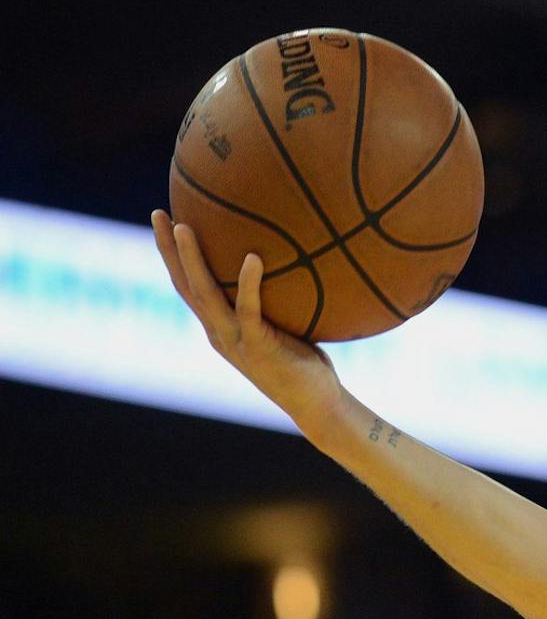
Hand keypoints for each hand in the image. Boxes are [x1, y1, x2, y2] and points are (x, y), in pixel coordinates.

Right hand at [152, 210, 346, 428]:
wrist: (317, 405)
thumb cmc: (306, 363)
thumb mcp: (284, 326)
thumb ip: (275, 300)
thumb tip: (290, 258)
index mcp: (220, 328)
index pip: (188, 287)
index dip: (172, 256)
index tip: (164, 222)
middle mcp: (219, 334)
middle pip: (185, 286)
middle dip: (168, 250)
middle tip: (158, 214)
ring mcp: (236, 342)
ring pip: (206, 295)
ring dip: (192, 260)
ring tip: (184, 227)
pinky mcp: (259, 348)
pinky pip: (250, 310)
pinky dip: (250, 283)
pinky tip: (253, 258)